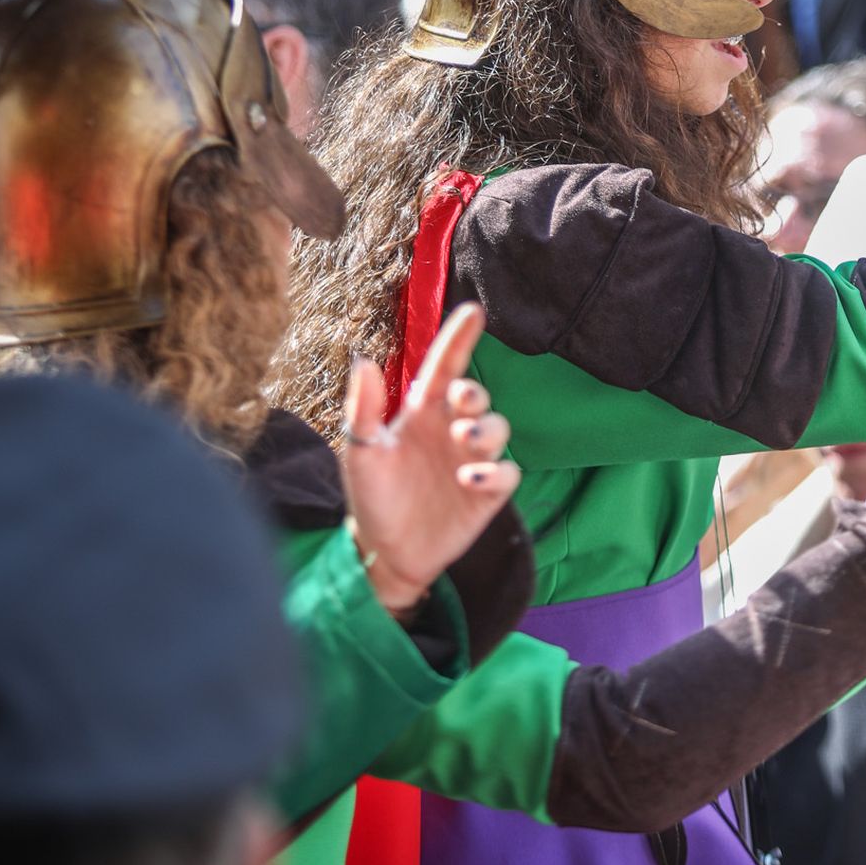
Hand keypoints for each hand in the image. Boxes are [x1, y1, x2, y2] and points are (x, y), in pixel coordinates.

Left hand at [340, 304, 519, 616]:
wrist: (383, 553)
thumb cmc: (373, 496)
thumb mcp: (360, 452)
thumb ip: (363, 409)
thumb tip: (364, 361)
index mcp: (423, 413)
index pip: (445, 367)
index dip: (459, 338)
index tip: (474, 310)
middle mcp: (451, 430)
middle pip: (477, 398)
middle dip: (475, 392)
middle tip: (462, 398)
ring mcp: (471, 461)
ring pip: (498, 430)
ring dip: (486, 429)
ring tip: (463, 439)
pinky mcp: (486, 494)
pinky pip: (505, 474)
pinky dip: (494, 472)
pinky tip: (470, 478)